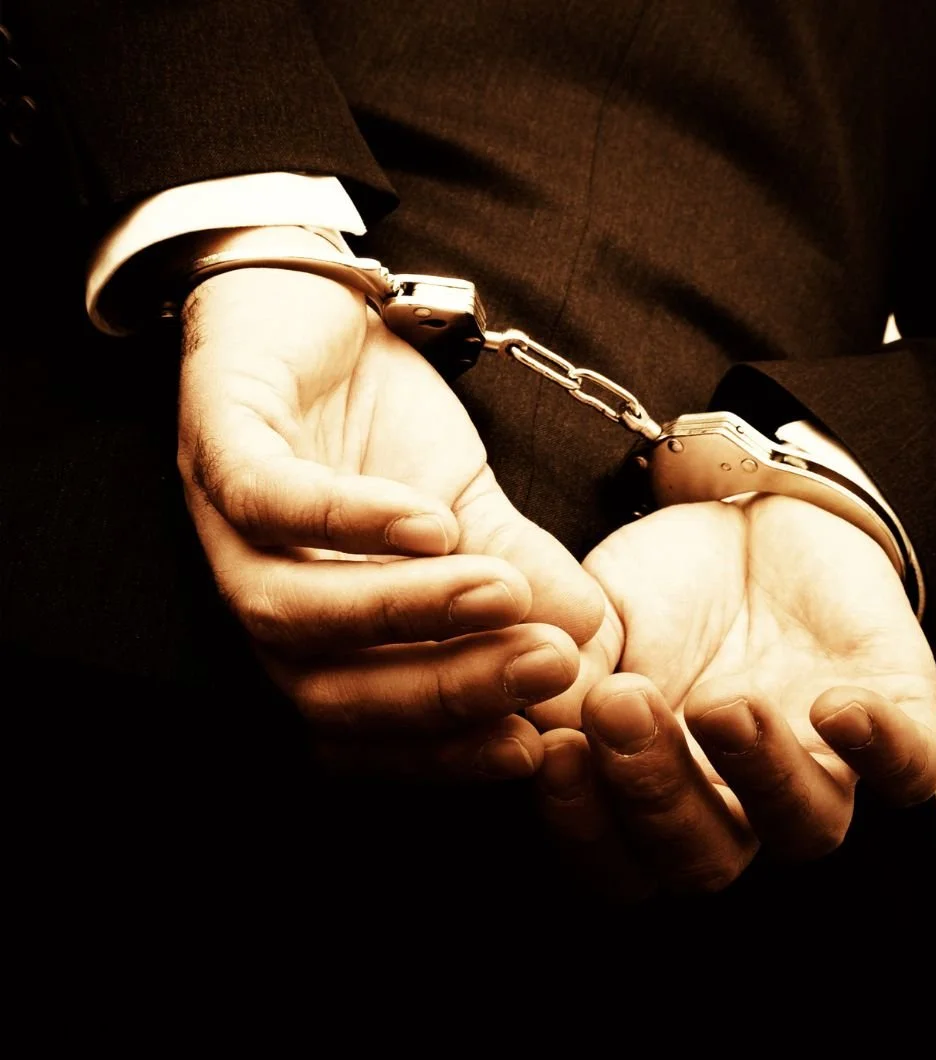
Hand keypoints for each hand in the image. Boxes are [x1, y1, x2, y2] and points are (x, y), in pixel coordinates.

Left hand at [176, 238, 603, 781]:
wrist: (313, 306)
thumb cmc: (380, 422)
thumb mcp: (471, 507)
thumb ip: (524, 573)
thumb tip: (592, 637)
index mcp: (315, 633)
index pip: (361, 728)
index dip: (442, 751)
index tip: (534, 747)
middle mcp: (260, 597)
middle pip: (324, 690)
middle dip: (446, 688)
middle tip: (547, 665)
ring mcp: (223, 526)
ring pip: (287, 609)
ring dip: (405, 611)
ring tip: (503, 593)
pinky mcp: (217, 438)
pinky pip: (266, 500)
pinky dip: (348, 521)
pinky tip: (429, 522)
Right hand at [531, 495, 935, 897]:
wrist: (750, 512)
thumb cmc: (666, 581)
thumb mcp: (598, 612)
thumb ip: (571, 670)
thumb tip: (537, 724)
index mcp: (657, 789)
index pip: (618, 857)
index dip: (584, 826)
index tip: (554, 752)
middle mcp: (736, 798)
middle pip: (705, 862)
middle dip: (658, 796)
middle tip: (622, 711)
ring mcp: (818, 765)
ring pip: (806, 828)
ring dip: (761, 775)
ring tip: (722, 705)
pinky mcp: (895, 717)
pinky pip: (907, 764)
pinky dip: (881, 747)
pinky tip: (837, 707)